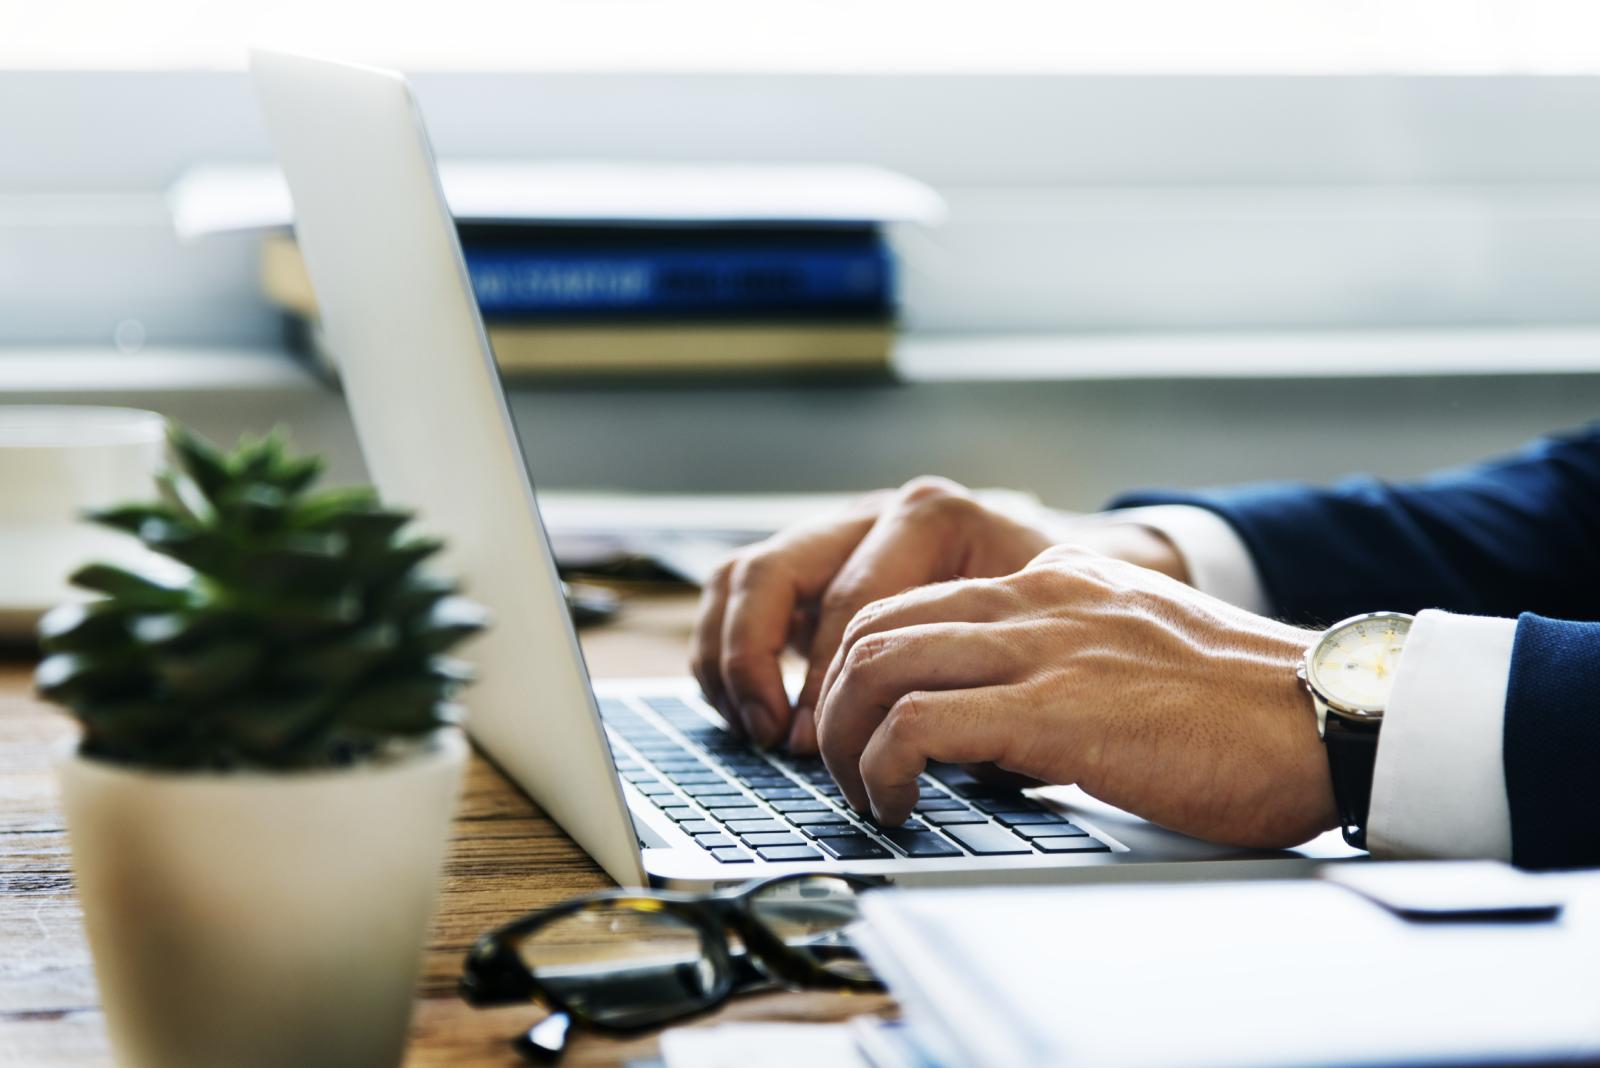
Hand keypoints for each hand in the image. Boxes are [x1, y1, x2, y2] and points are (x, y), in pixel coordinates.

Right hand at [692, 478, 1057, 749]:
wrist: (1081, 580)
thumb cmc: (1062, 618)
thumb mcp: (1037, 645)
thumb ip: (970, 684)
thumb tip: (899, 746)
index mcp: (933, 519)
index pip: (850, 601)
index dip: (823, 682)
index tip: (818, 746)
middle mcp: (876, 516)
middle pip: (772, 571)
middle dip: (753, 661)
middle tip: (772, 734)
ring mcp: (839, 536)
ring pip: (742, 575)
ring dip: (727, 656)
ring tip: (753, 728)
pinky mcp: (816, 568)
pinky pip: (739, 593)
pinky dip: (726, 651)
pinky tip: (750, 712)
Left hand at [814, 545, 1338, 848]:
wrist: (1331, 714)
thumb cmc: (1250, 707)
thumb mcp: (1138, 656)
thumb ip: (1067, 664)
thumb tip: (1001, 729)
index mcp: (1058, 579)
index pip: (914, 603)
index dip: (864, 670)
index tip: (863, 727)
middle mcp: (1039, 596)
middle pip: (874, 626)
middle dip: (833, 702)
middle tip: (843, 764)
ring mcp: (1045, 645)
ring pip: (877, 663)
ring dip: (844, 736)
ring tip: (863, 790)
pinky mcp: (1055, 708)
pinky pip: (919, 724)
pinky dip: (883, 767)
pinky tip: (898, 803)